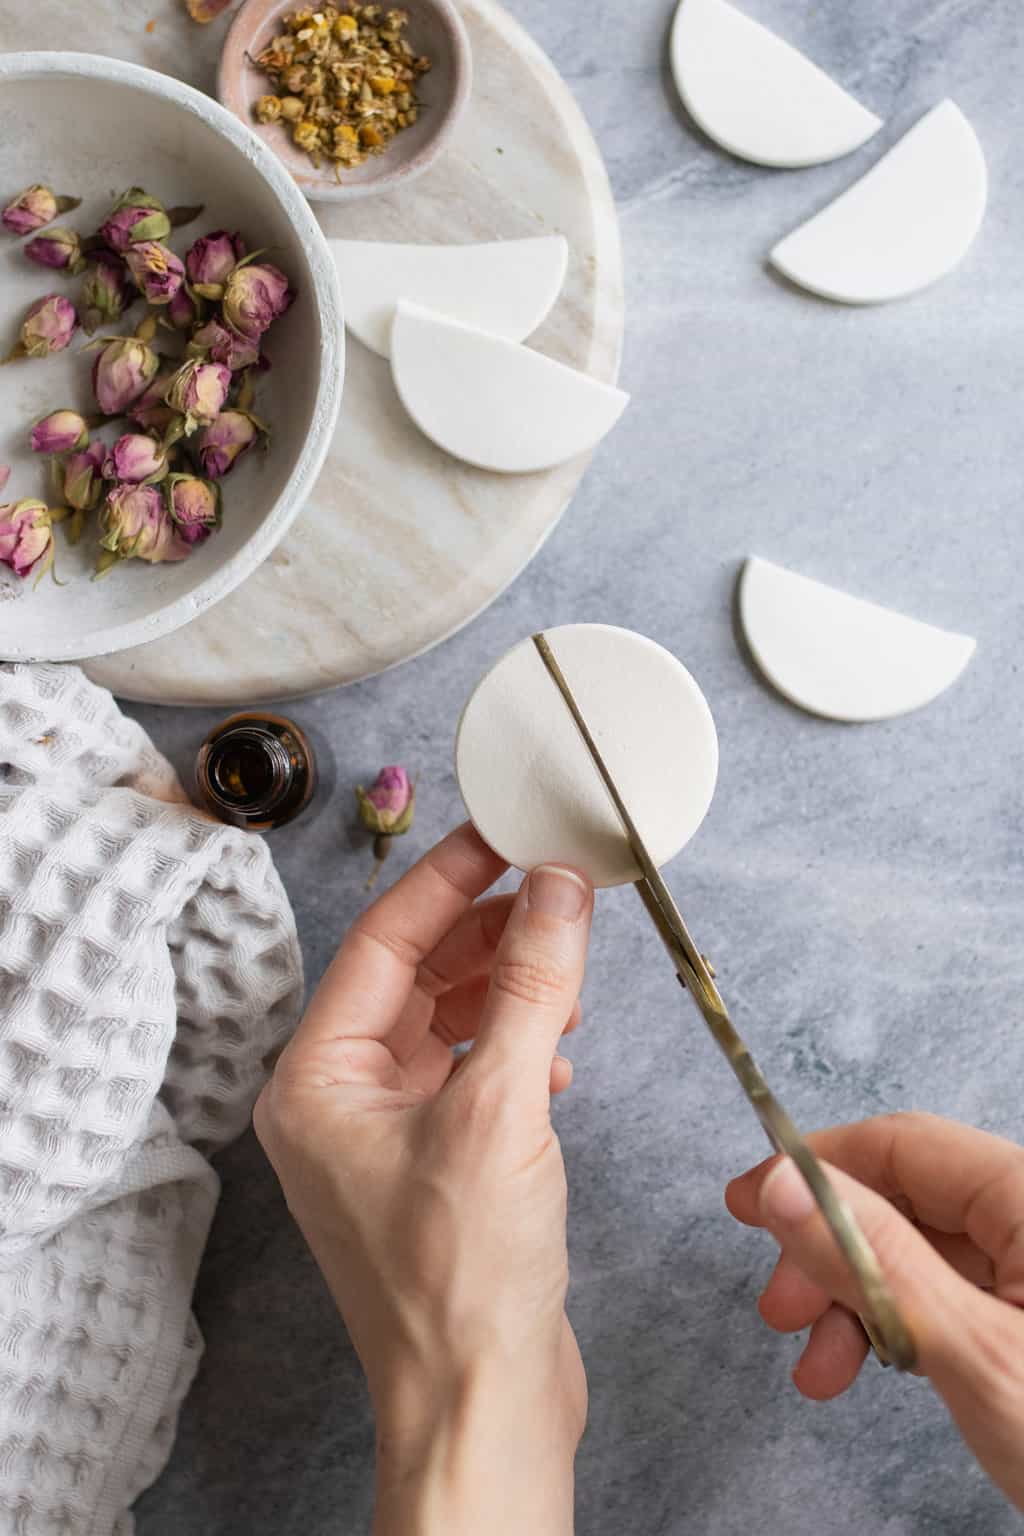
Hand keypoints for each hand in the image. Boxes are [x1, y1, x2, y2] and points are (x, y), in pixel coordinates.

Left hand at [254, 825, 593, 1535]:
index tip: (504, 833)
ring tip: (566, 967)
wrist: (483, 1405)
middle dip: (487, 932)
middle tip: (555, 889)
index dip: (448, 880)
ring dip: (507, 988)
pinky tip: (557, 1056)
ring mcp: (384, 1134)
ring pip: (444, 1020)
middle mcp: (337, 1101)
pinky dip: (514, 1047)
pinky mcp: (433, 1163)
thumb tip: (557, 891)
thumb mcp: (502, 1110)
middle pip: (413, 975)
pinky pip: (469, 1070)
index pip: (382, 942)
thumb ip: (530, 988)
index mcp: (315, 1080)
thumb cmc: (463, 1283)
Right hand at [726, 1113, 1023, 1509]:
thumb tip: (782, 1185)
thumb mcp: (975, 1354)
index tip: (746, 1202)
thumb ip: (877, 1261)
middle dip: (831, 1254)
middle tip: (778, 1312)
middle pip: (908, 1202)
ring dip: (854, 1303)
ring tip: (817, 1370)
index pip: (905, 1145)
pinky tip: (866, 1372)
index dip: (818, 1167)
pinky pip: (951, 1299)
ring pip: (922, 1256)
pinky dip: (897, 1330)